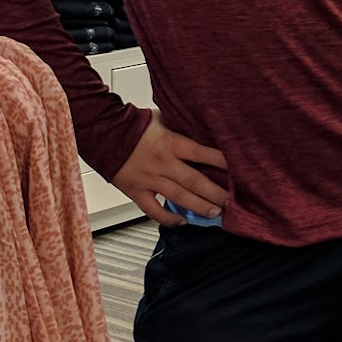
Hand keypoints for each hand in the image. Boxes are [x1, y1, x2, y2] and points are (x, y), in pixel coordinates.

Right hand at [112, 110, 229, 227]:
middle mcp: (163, 163)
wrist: (102, 132)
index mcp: (172, 143)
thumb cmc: (133, 124)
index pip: (204, 154)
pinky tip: (182, 222)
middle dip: (216, 193)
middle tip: (233, 203)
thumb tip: (201, 128)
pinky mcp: (136, 190)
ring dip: (199, 207)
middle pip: (195, 181)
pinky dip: (168, 218)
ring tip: (215, 214)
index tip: (239, 171)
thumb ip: (180, 127)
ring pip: (179, 197)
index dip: (223, 163)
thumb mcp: (162, 119)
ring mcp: (149, 179)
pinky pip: (153, 209)